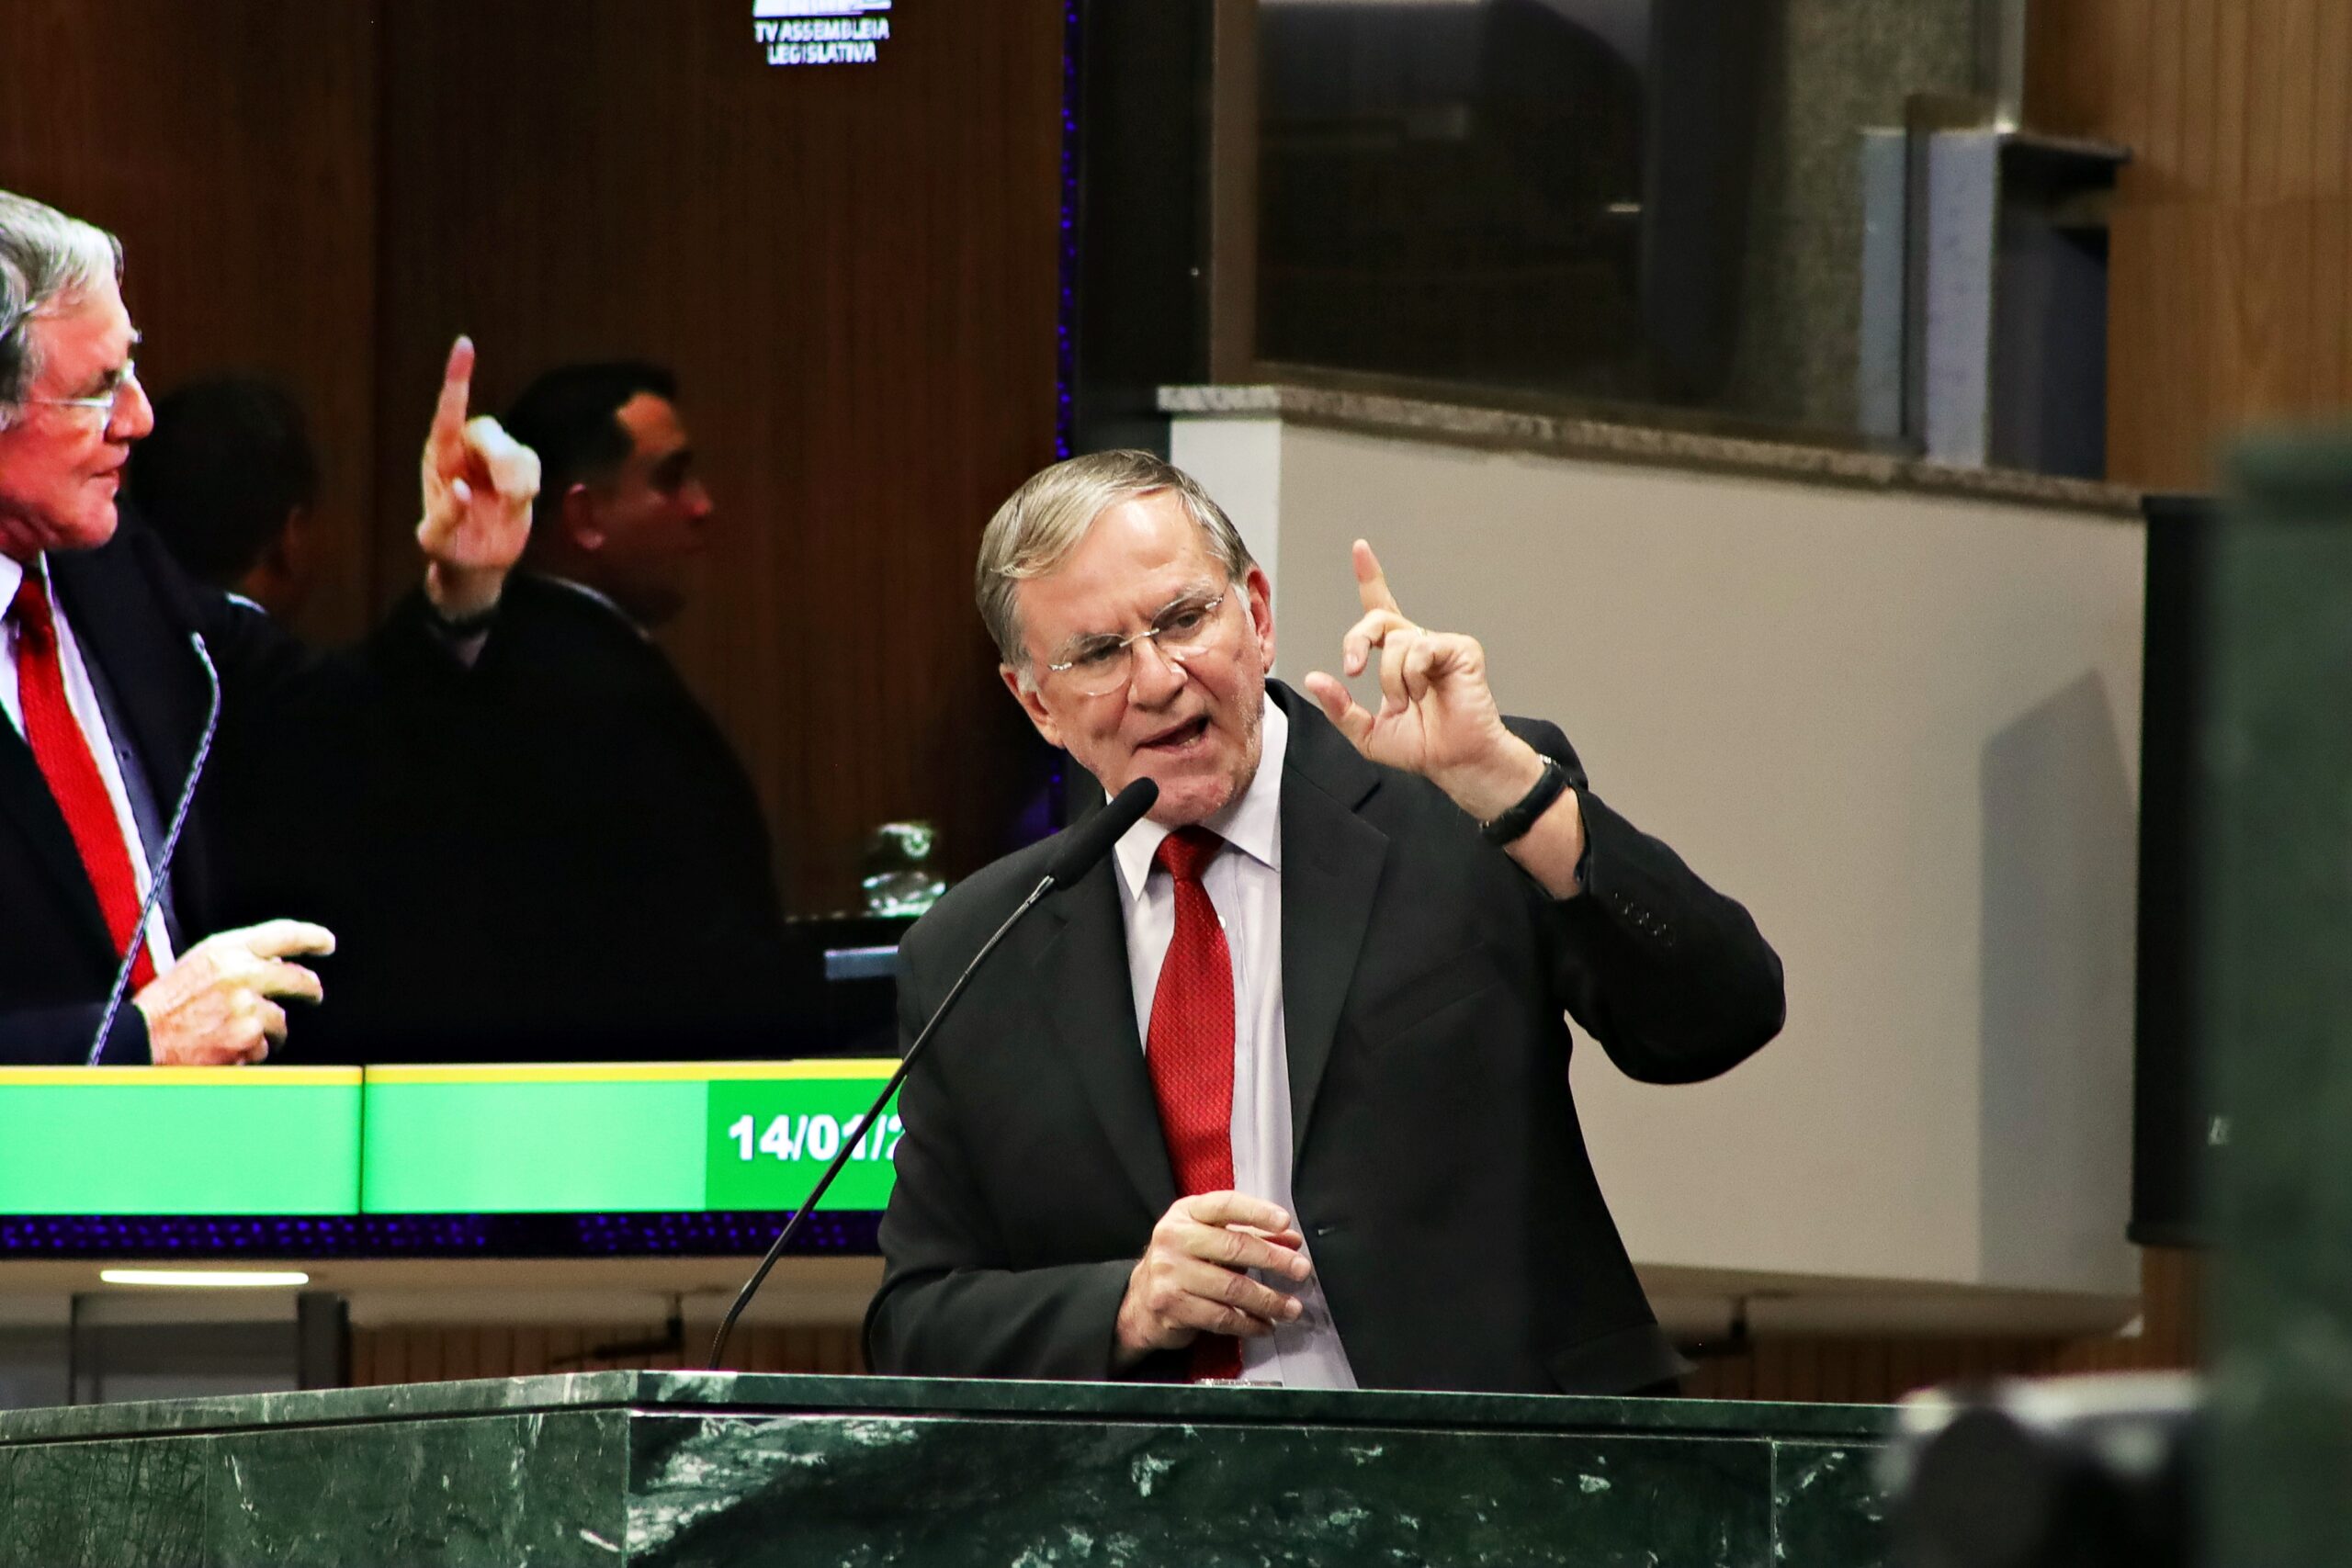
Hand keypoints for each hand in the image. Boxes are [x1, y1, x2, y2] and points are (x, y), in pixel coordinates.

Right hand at [131, 920, 335, 1065]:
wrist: (140, 1039)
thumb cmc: (166, 1004)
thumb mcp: (198, 965)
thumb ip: (236, 960)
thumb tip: (278, 964)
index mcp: (224, 950)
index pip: (283, 934)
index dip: (311, 937)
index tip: (326, 943)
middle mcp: (240, 975)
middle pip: (298, 979)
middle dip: (310, 988)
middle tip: (313, 994)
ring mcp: (247, 1008)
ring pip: (281, 1019)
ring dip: (268, 1029)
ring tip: (236, 1032)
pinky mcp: (247, 1039)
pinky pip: (263, 1046)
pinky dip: (250, 1050)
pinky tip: (224, 1046)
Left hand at [418, 336, 538, 618]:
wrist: (476, 563)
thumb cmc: (447, 546)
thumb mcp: (435, 539)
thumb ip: (445, 515)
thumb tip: (461, 490)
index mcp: (439, 457)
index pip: (449, 411)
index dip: (458, 378)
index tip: (465, 345)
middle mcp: (465, 451)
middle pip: (489, 433)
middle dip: (501, 460)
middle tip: (510, 495)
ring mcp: (494, 461)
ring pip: (516, 449)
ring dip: (518, 478)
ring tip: (511, 504)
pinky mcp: (518, 473)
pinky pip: (532, 462)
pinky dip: (529, 482)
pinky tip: (518, 502)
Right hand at [1113, 1191, 1312, 1366]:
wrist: (1139, 1301)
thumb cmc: (1182, 1263)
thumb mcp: (1209, 1239)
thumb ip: (1249, 1235)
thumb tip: (1291, 1241)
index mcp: (1185, 1214)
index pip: (1225, 1205)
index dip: (1257, 1212)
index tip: (1284, 1222)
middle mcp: (1174, 1239)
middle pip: (1233, 1247)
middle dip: (1273, 1260)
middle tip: (1300, 1270)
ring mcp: (1170, 1274)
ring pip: (1231, 1288)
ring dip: (1268, 1300)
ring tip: (1291, 1307)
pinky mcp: (1172, 1306)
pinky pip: (1221, 1316)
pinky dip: (1249, 1323)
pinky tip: (1265, 1325)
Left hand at [1302, 540, 1545, 820]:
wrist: (1455, 762)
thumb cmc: (1422, 748)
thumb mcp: (1366, 734)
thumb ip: (1339, 708)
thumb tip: (1313, 679)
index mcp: (1397, 657)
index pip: (1380, 610)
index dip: (1370, 577)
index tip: (1360, 547)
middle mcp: (1417, 645)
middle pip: (1377, 620)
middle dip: (1356, 641)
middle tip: (1352, 670)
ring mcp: (1439, 645)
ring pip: (1396, 642)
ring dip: (1392, 680)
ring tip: (1409, 703)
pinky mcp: (1460, 649)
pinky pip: (1420, 648)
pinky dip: (1414, 676)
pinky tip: (1426, 693)